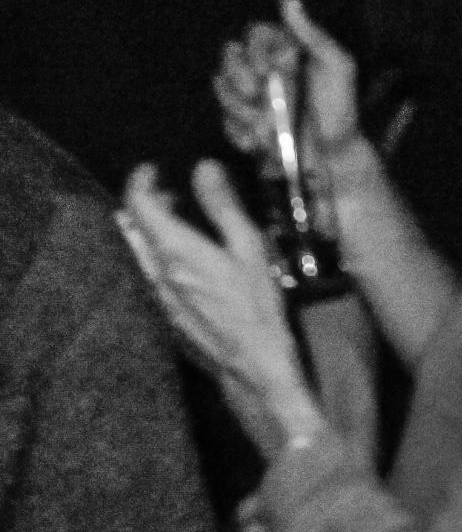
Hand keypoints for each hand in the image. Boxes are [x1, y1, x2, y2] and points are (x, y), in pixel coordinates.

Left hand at [120, 160, 319, 454]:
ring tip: (181, 226)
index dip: (141, 180)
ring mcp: (158, 295)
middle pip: (135, 227)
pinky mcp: (167, 314)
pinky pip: (153, 276)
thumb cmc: (256, 305)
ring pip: (142, 253)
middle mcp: (156, 270)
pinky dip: (162, 258)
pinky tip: (188, 264)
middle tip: (174, 196)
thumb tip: (204, 167)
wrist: (251, 364)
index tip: (153, 169)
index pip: (139, 203)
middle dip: (150, 205)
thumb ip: (223, 205)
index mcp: (173, 248)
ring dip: (155, 233)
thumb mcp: (249, 248)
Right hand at [215, 0, 361, 166]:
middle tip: (256, 94)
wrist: (337, 156)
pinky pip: (225, 122)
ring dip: (237, 106)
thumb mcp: (338, 68)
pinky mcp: (244, 124)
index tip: (267, 68)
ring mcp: (251, 97)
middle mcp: (263, 70)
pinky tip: (256, 143)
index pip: (254, 36)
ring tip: (265, 126)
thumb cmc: (341, 109)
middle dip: (238, 75)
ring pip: (222, 88)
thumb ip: (314, 36)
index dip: (255, 50)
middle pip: (230, 58)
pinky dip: (237, 132)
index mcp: (284, 51)